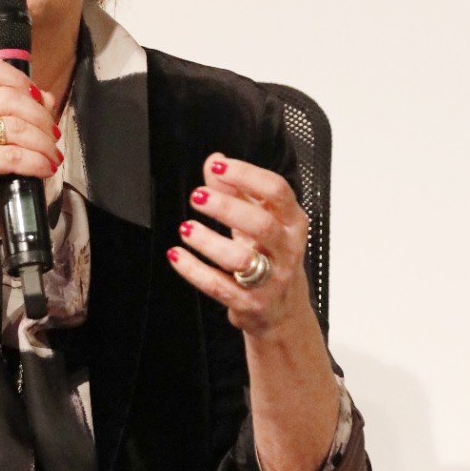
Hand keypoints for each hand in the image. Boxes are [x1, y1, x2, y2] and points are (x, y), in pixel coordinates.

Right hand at [0, 57, 62, 244]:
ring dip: (43, 142)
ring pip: (16, 126)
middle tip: (53, 135)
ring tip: (52, 154)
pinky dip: (38, 161)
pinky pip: (16, 154)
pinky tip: (46, 167)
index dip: (20, 81)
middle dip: (41, 117)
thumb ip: (17, 109)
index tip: (39, 99)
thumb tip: (46, 97)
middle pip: (9, 97)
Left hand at [166, 152, 313, 335]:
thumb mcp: (259, 219)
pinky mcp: (251, 303)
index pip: (277, 191)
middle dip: (227, 207)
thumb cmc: (271, 256)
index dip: (247, 175)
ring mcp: (271, 279)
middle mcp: (286, 249)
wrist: (283, 309)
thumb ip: (237, 189)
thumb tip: (215, 161)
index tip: (219, 167)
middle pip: (261, 224)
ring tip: (187, 228)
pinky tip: (177, 255)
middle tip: (198, 197)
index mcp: (292, 222)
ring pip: (240, 259)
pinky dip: (195, 271)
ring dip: (209, 241)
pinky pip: (220, 287)